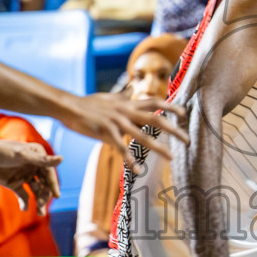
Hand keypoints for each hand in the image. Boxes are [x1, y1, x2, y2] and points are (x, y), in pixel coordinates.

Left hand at [0, 139, 60, 214]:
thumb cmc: (1, 151)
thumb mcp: (21, 155)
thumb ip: (41, 160)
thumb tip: (62, 159)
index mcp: (38, 156)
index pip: (48, 173)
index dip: (53, 184)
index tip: (56, 195)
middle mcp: (33, 166)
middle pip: (44, 184)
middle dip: (45, 196)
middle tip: (42, 207)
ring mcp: (24, 176)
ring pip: (36, 191)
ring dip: (39, 202)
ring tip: (40, 214)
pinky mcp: (14, 184)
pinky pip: (24, 196)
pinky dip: (25, 203)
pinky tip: (24, 208)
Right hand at [62, 94, 188, 166]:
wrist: (68, 106)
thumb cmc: (89, 103)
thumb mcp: (110, 97)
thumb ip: (124, 95)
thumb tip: (133, 87)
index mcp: (128, 103)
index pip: (154, 102)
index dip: (171, 107)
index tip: (184, 114)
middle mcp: (126, 111)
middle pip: (155, 119)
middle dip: (174, 129)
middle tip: (187, 140)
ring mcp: (116, 122)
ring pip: (141, 136)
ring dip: (158, 148)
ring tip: (171, 158)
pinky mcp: (105, 132)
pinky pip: (120, 148)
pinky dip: (130, 159)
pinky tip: (138, 169)